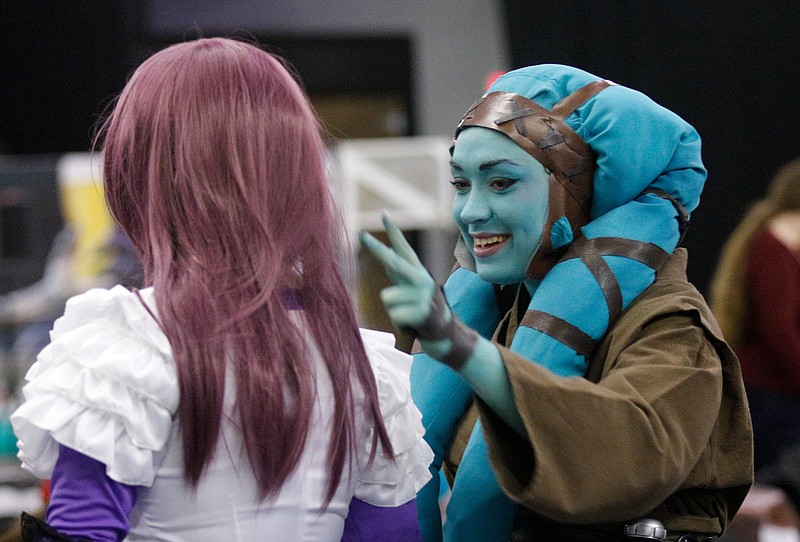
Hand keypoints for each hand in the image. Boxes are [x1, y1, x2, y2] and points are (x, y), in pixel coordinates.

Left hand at [360, 212, 477, 367]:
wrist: (443, 331)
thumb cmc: (421, 308)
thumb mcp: (411, 287)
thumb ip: (398, 269)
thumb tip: (385, 249)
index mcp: (417, 271)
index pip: (403, 247)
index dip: (393, 231)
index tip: (384, 214)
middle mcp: (421, 278)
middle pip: (393, 261)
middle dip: (377, 249)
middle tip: (362, 235)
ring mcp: (423, 295)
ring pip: (387, 297)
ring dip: (393, 310)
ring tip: (408, 314)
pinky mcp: (422, 312)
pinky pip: (394, 315)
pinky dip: (399, 323)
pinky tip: (412, 323)